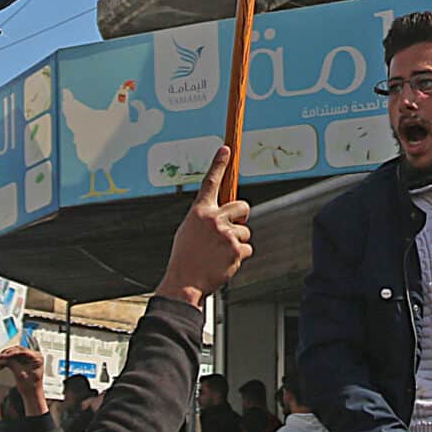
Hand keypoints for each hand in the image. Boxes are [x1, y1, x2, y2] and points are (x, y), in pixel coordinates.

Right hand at [0, 344, 48, 416]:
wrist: (31, 395)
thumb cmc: (30, 387)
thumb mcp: (20, 374)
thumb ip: (12, 364)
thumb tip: (3, 357)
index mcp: (37, 358)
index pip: (22, 351)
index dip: (11, 353)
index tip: (3, 357)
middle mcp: (34, 356)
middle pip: (17, 350)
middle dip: (7, 354)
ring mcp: (28, 359)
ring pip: (14, 353)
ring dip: (5, 358)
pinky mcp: (23, 362)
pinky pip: (13, 358)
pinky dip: (6, 361)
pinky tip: (0, 365)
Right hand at [155, 148, 252, 305]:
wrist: (184, 282)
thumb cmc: (185, 258)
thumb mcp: (188, 231)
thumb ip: (205, 220)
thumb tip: (222, 217)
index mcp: (199, 212)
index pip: (211, 182)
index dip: (219, 164)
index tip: (226, 149)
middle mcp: (214, 219)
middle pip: (243, 207)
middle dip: (242, 218)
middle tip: (233, 229)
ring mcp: (227, 234)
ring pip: (245, 232)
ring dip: (237, 242)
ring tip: (220, 254)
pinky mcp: (236, 249)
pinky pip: (247, 248)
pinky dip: (239, 257)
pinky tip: (224, 262)